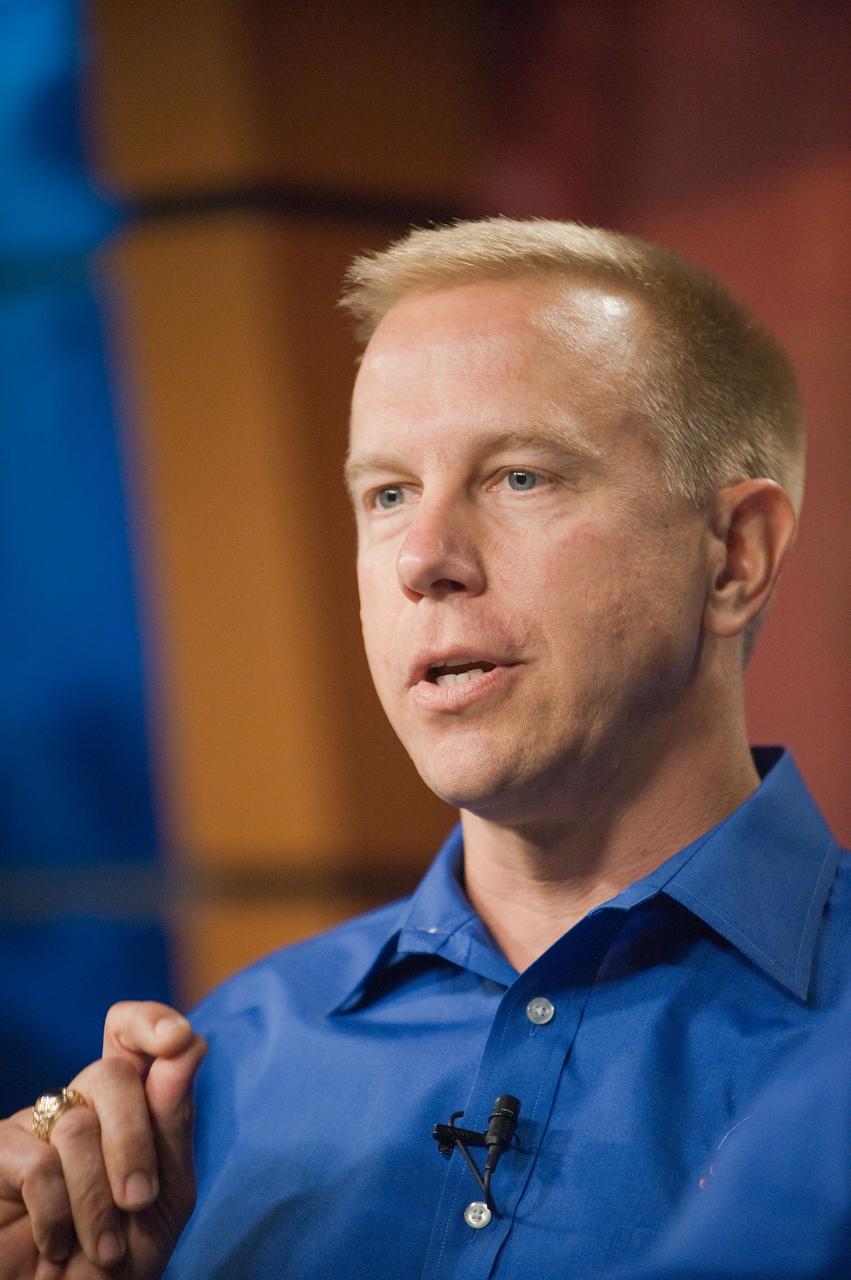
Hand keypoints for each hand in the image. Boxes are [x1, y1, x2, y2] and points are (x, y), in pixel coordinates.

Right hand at [0, 1001, 206, 1278]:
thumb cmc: (122, 1257)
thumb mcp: (166, 1194)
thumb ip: (174, 1121)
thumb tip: (188, 1043)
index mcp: (125, 1105)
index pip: (127, 1032)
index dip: (149, 1021)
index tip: (177, 1039)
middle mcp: (77, 1105)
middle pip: (112, 1074)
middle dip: (135, 1142)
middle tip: (138, 1203)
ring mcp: (34, 1127)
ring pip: (78, 1125)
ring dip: (98, 1200)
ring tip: (103, 1248)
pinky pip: (37, 1165)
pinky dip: (58, 1215)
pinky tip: (57, 1244)